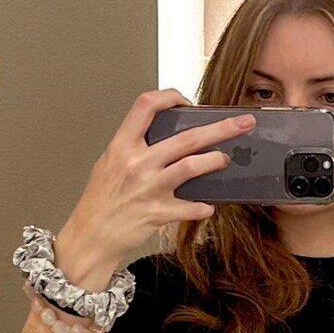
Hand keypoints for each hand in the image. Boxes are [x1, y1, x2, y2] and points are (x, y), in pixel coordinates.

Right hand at [61, 88, 257, 268]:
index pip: (146, 105)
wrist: (90, 235)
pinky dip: (202, 207)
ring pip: (192, 167)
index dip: (171, 96)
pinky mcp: (157, 213)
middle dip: (221, 128)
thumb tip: (165, 133)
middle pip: (186, 137)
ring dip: (214, 161)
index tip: (188, 101)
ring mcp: (148, 188)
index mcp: (122, 145)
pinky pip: (189, 208)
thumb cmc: (100, 199)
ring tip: (225, 159)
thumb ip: (134, 146)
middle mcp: (136, 163)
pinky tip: (209, 206)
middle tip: (244, 123)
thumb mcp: (109, 162)